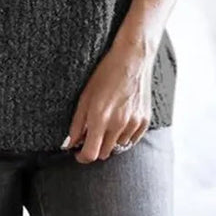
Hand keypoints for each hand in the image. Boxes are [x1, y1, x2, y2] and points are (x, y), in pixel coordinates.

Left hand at [64, 41, 154, 162]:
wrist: (132, 59)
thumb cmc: (105, 73)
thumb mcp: (85, 95)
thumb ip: (77, 122)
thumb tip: (70, 142)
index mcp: (100, 117)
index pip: (90, 153)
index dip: (82, 157)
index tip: (78, 152)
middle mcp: (118, 124)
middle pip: (104, 153)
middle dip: (95, 147)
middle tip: (91, 134)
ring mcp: (133, 124)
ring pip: (118, 147)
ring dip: (110, 141)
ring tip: (107, 122)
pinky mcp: (144, 122)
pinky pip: (132, 140)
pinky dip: (124, 136)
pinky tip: (120, 120)